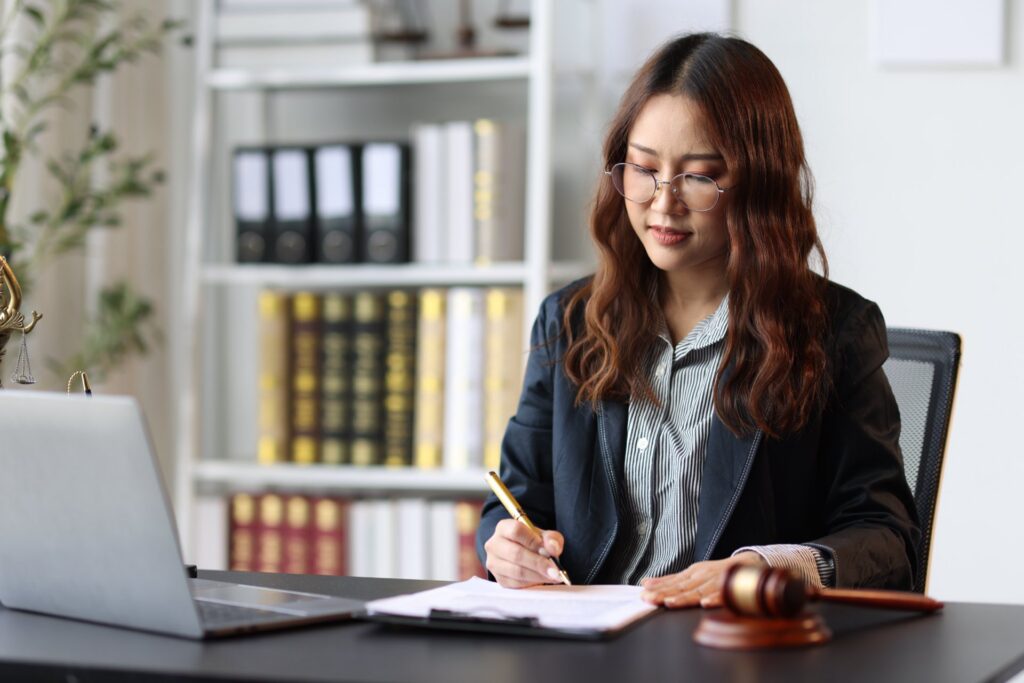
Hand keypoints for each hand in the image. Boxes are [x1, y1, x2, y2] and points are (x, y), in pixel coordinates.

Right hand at [483, 519, 565, 587]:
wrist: (525, 555)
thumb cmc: (533, 542)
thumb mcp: (544, 536)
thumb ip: (552, 539)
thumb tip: (553, 548)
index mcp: (504, 528)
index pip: (516, 531)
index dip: (533, 541)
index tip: (548, 551)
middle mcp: (494, 544)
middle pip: (516, 553)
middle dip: (539, 563)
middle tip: (555, 570)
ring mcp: (494, 563)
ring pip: (517, 571)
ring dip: (538, 575)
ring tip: (553, 576)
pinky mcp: (500, 580)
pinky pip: (517, 584)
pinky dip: (533, 583)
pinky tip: (543, 579)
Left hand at [639, 552, 766, 608]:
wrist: (749, 563)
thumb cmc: (717, 572)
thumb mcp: (692, 574)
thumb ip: (670, 580)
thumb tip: (645, 583)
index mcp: (693, 574)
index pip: (672, 583)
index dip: (658, 589)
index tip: (643, 595)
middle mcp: (703, 576)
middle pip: (682, 587)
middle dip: (665, 594)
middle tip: (650, 600)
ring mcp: (717, 581)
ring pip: (699, 591)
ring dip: (685, 597)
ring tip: (671, 603)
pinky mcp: (732, 587)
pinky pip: (724, 594)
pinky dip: (715, 598)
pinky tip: (705, 604)